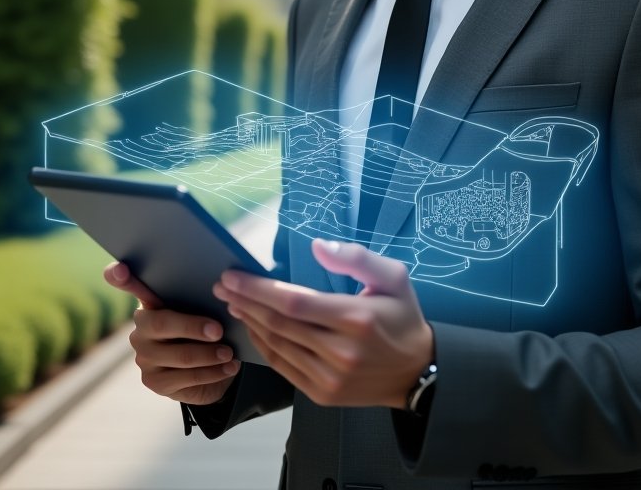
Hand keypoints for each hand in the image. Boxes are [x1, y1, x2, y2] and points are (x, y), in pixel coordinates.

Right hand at [104, 261, 240, 405]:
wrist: (211, 367)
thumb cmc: (206, 328)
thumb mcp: (206, 309)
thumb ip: (203, 297)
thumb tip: (225, 285)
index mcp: (151, 302)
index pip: (128, 284)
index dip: (119, 276)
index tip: (120, 269)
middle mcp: (141, 328)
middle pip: (161, 324)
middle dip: (193, 326)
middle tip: (218, 330)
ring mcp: (144, 357)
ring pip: (179, 356)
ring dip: (209, 355)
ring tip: (230, 353)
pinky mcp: (155, 383)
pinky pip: (187, 378)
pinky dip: (212, 372)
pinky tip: (230, 366)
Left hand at [212, 239, 432, 409]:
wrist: (418, 372)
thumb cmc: (402, 317)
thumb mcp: (393, 276)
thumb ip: (356, 257)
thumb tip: (318, 246)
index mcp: (357, 318)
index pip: (295, 302)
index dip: (259, 289)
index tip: (234, 276)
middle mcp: (341, 352)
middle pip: (279, 324)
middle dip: (246, 301)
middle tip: (223, 285)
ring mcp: (330, 378)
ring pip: (277, 347)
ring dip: (250, 323)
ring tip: (233, 302)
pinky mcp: (322, 394)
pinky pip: (283, 367)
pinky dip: (263, 347)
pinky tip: (253, 328)